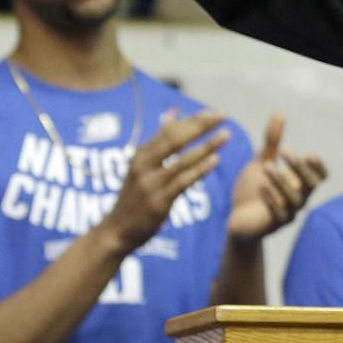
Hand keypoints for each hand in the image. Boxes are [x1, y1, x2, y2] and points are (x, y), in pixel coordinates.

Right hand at [100, 111, 231, 252]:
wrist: (116, 230)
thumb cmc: (134, 196)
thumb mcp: (142, 165)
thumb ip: (159, 140)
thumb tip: (173, 113)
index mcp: (141, 154)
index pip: (169, 131)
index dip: (192, 120)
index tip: (213, 111)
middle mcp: (144, 165)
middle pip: (175, 140)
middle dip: (200, 126)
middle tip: (222, 115)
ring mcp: (151, 183)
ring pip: (182, 160)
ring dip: (206, 146)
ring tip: (226, 135)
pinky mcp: (159, 201)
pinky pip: (183, 182)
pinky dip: (199, 170)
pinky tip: (215, 161)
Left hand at [226, 115, 327, 241]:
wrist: (237, 220)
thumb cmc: (253, 191)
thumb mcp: (262, 162)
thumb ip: (272, 143)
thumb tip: (280, 114)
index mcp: (299, 184)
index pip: (320, 177)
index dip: (318, 167)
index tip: (308, 154)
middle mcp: (298, 199)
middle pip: (311, 185)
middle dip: (300, 168)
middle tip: (284, 151)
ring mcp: (288, 214)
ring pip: (294, 199)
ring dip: (282, 181)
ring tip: (267, 167)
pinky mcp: (273, 225)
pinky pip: (279, 214)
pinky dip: (272, 200)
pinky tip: (262, 187)